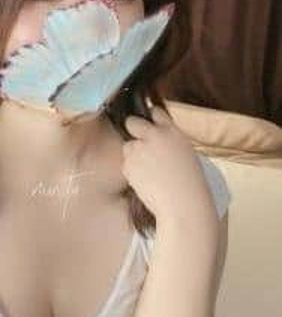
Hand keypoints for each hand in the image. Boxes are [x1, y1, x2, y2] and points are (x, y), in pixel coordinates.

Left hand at [121, 105, 218, 228]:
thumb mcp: (185, 153)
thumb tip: (153, 137)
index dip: (151, 118)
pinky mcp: (129, 164)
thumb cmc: (189, 183)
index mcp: (173, 132)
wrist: (182, 203)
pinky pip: (126, 164)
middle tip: (139, 144)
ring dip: (134, 155)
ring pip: (128, 147)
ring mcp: (140, 149)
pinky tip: (146, 181)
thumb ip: (168, 141)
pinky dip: (132, 171)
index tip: (149, 123)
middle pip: (132, 122)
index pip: (156, 113)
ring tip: (149, 172)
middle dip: (132, 129)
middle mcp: (155, 136)